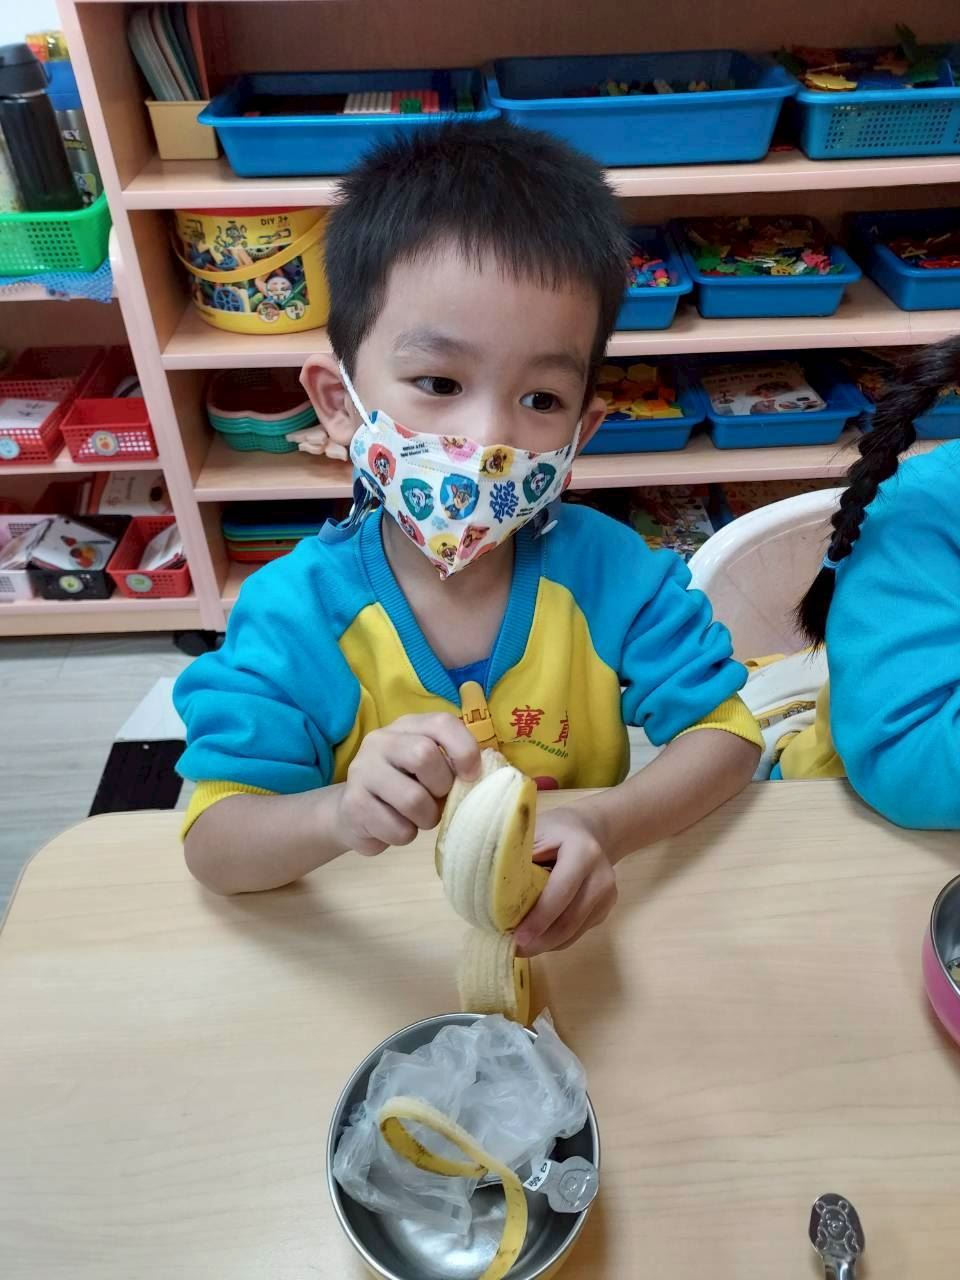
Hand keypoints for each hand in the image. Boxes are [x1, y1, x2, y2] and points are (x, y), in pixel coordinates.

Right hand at [335, 713, 479, 854]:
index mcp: (407, 726)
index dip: (464, 749)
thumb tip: (479, 778)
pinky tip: (396, 826)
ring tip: (419, 818)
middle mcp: (380, 741)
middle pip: (423, 755)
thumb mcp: (431, 768)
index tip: (471, 775)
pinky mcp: (353, 804)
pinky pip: (396, 828)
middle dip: (441, 787)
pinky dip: (406, 835)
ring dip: (427, 818)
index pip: (441, 723)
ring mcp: (362, 771)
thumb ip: (453, 764)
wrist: (356, 811)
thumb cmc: (406, 786)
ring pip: (412, 799)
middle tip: (437, 799)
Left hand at [513, 806, 616, 956]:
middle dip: (540, 940)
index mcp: (583, 852)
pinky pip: (577, 932)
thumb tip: (493, 894)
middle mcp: (601, 876)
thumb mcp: (535, 832)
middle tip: (514, 950)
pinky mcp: (605, 909)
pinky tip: (537, 937)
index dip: (539, 918)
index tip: (516, 938)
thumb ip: (519, 859)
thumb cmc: (554, 831)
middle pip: (570, 920)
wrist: (589, 830)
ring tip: (521, 948)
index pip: (560, 892)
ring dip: (546, 944)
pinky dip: (555, 939)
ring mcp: (607, 895)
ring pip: (574, 932)